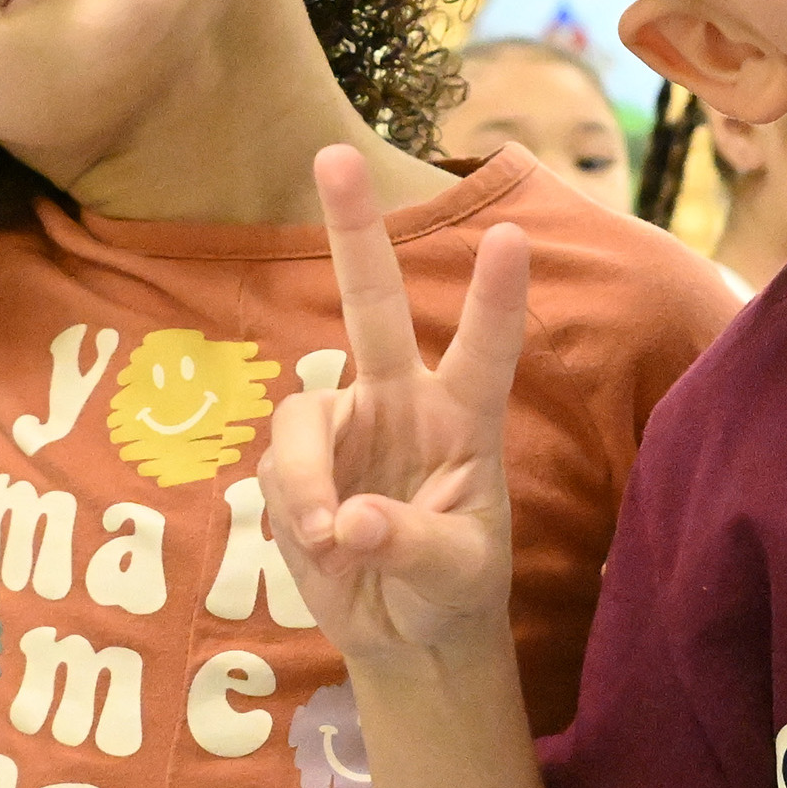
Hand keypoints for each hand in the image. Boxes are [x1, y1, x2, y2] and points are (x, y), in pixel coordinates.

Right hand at [263, 145, 534, 658]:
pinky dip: (294, 511)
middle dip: (352, 230)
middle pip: (370, 303)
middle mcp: (401, 401)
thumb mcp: (455, 576)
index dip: (494, 296)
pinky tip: (322, 549)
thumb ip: (408, 545)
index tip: (510, 234)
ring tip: (332, 539)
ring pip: (301, 417)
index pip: (485, 349)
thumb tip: (348, 521)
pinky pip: (276, 471)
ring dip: (307, 480)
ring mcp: (344, 425)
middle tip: (334, 154)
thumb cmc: (453, 589)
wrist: (406, 634)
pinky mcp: (296, 462)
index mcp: (464, 418)